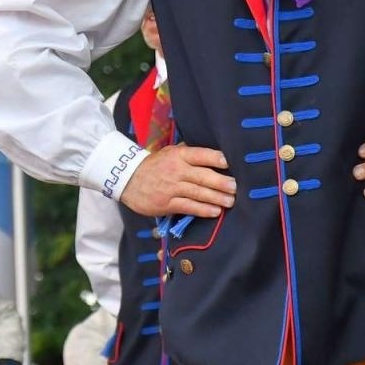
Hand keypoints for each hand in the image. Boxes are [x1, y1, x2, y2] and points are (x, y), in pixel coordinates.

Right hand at [119, 144, 235, 217]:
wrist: (128, 180)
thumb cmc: (155, 165)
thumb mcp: (170, 153)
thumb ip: (189, 154)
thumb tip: (214, 154)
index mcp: (179, 155)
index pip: (201, 155)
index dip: (216, 158)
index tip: (230, 163)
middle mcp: (177, 170)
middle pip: (203, 176)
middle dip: (221, 182)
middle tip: (236, 187)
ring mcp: (172, 188)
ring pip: (198, 193)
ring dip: (216, 198)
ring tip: (231, 201)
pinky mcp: (166, 204)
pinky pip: (188, 207)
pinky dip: (202, 210)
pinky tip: (215, 212)